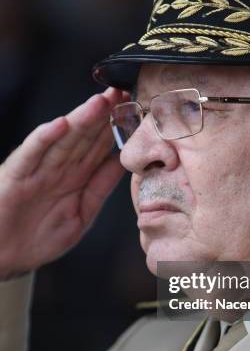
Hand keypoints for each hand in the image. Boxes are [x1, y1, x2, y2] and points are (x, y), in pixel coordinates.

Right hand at [0, 88, 129, 280]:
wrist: (4, 258)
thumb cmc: (39, 237)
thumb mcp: (80, 214)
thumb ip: (100, 188)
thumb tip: (122, 163)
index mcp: (76, 176)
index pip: (99, 145)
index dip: (116, 126)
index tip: (135, 107)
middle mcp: (58, 168)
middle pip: (84, 136)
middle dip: (103, 114)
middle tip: (121, 92)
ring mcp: (38, 170)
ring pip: (63, 139)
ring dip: (81, 120)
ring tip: (100, 103)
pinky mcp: (16, 176)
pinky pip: (32, 154)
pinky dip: (45, 138)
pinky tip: (61, 125)